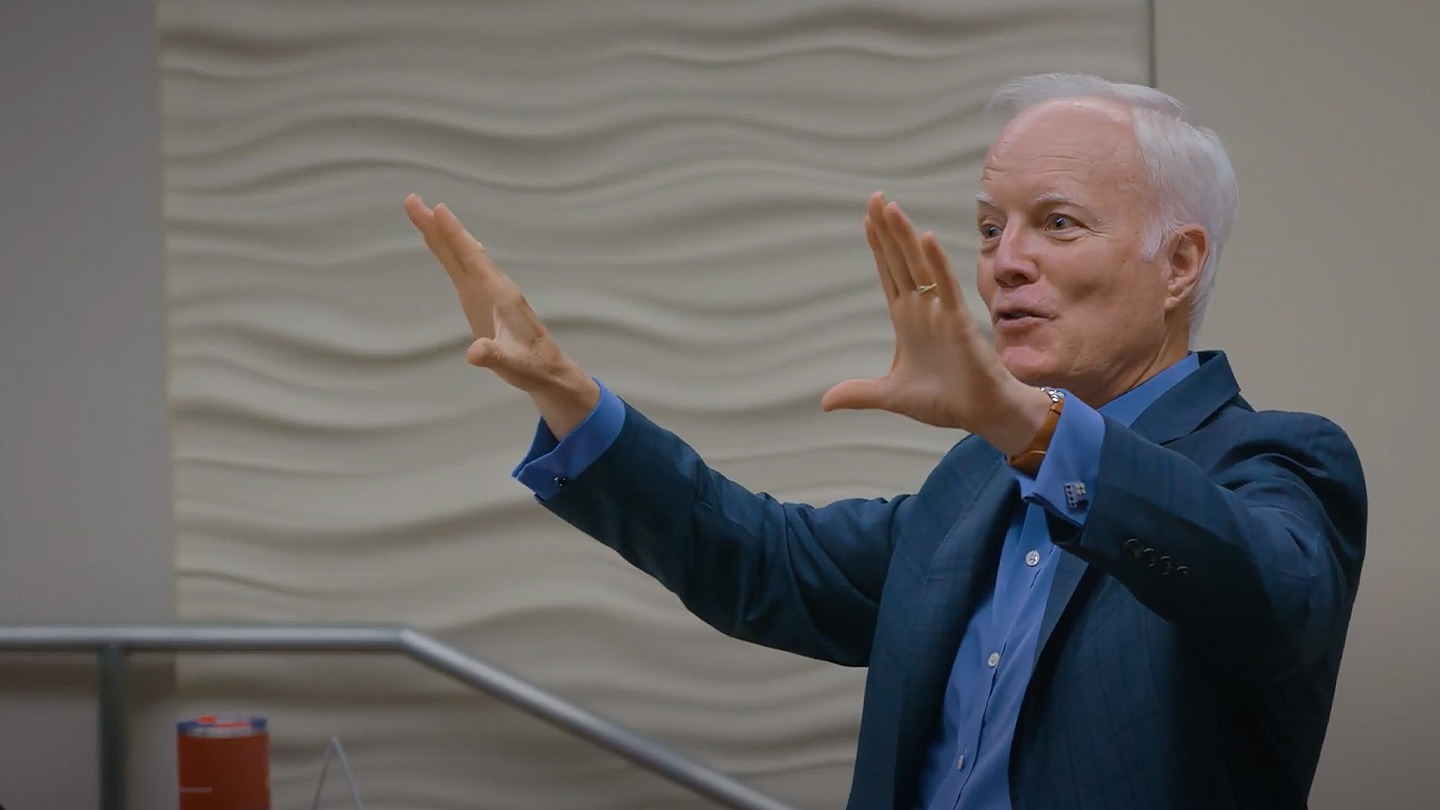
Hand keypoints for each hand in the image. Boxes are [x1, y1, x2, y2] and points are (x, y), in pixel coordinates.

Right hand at [403, 194, 598, 437]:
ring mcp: (487, 292)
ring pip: (459, 256)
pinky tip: (440, 241)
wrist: (548, 371)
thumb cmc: (532, 367)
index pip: (473, 259)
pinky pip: (460, 268)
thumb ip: (493, 357)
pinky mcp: (481, 301)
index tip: (438, 209)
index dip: (455, 235)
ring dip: (440, 234)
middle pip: (460, 250)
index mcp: (499, 295)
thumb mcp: (512, 366)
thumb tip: (473, 354)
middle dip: (437, 226)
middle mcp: (493, 286)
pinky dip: (447, 251)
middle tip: (412, 200)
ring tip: (419, 211)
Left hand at [821, 193, 1051, 454]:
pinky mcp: (958, 321)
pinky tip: (926, 239)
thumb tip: (824, 402)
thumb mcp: (890, 395)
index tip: (867, 219)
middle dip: (887, 230)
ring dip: (904, 237)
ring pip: (919, 266)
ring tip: (890, 207)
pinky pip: (946, 287)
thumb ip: (859, 393)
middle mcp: (922, 309)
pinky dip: (937, 263)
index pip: (889, 274)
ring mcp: (940, 311)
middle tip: (874, 197)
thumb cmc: (944, 400)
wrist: (981, 414)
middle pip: (900, 261)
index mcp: (906, 320)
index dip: (878, 248)